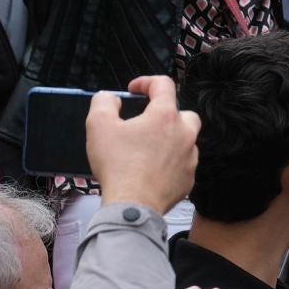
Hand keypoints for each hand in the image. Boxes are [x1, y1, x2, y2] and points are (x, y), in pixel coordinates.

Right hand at [89, 76, 201, 214]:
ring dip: (169, 139)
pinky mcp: (188, 178)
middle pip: (183, 113)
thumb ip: (103, 103)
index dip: (147, 82)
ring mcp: (189, 158)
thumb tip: (110, 98)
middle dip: (165, 113)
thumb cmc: (118, 167)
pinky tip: (152, 169)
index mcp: (165, 116)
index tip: (134, 89)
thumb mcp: (99, 126)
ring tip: (146, 149)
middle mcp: (184, 134)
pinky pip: (182, 164)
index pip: (164, 85)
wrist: (133, 206)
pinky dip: (170, 162)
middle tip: (146, 122)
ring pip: (185, 140)